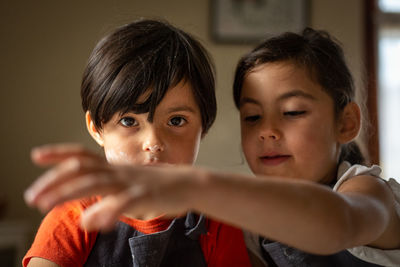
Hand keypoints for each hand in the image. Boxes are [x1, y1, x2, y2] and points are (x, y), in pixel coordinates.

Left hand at [25, 144, 199, 230]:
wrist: (191, 182)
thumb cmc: (158, 185)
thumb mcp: (129, 188)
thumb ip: (107, 200)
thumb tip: (86, 218)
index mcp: (114, 167)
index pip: (82, 155)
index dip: (58, 153)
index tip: (36, 155)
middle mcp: (119, 171)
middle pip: (82, 169)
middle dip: (53, 181)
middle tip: (31, 196)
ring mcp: (132, 182)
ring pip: (96, 183)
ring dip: (68, 192)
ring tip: (46, 205)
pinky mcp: (147, 196)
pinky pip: (124, 203)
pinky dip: (106, 211)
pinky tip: (91, 222)